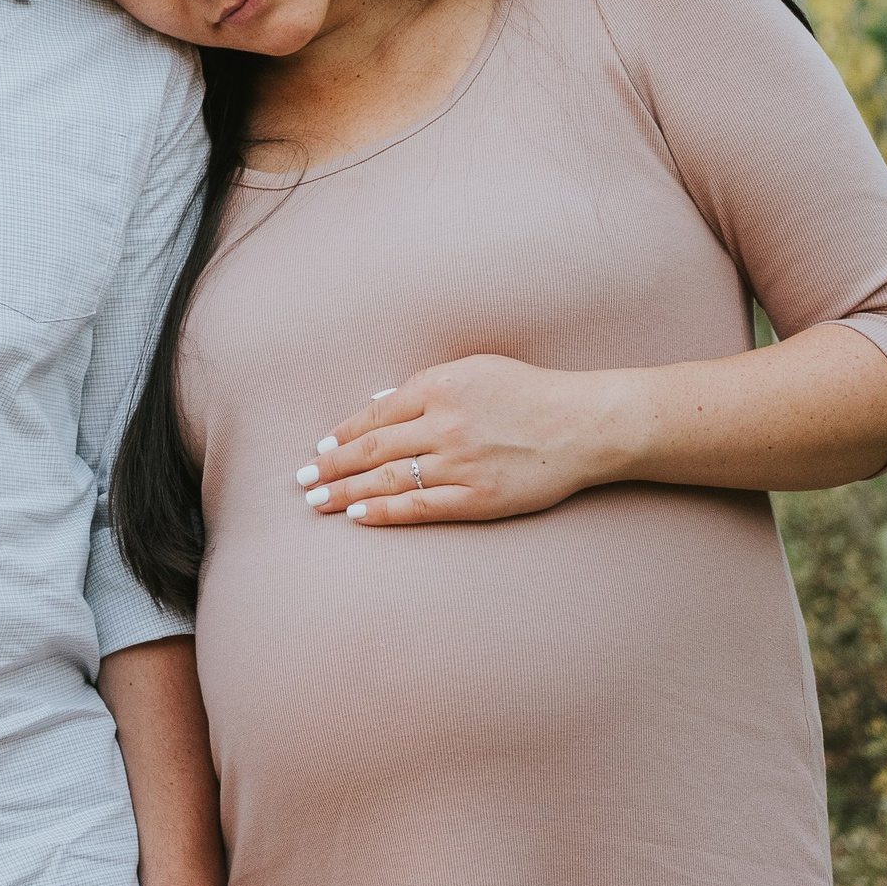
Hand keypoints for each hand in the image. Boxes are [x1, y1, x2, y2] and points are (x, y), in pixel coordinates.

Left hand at [295, 357, 630, 525]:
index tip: (320, 449)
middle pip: (372, 450)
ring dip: (346, 493)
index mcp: (439, 386)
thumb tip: (379, 402)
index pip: (375, 414)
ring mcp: (460, 464)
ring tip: (318, 503)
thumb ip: (426, 384)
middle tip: (303, 481)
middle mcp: (444, 425)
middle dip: (332, 467)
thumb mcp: (475, 368)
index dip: (342, 435)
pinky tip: (359, 516)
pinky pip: (421, 507)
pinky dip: (385, 513)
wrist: (583, 424)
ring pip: (388, 481)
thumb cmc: (529, 392)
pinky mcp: (478, 498)